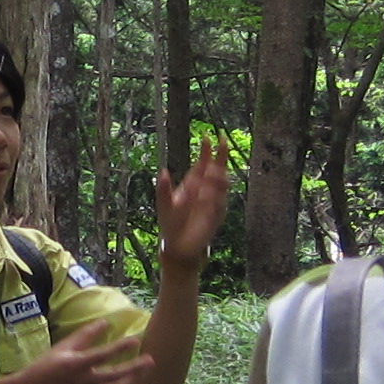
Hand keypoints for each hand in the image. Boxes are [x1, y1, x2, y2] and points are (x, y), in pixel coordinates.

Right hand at [25, 320, 150, 383]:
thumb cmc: (46, 366)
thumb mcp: (62, 347)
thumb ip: (84, 335)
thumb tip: (104, 322)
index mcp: (78, 365)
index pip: (104, 354)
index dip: (121, 346)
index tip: (135, 339)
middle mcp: (86, 381)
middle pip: (117, 375)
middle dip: (136, 368)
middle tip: (151, 360)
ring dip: (132, 381)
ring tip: (143, 373)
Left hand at [153, 138, 228, 267]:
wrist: (178, 246)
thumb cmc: (171, 223)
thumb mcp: (164, 204)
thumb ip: (163, 189)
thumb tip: (162, 171)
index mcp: (192, 184)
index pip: (202, 163)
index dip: (206, 151)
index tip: (207, 137)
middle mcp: (205, 190)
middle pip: (217, 170)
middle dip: (221, 157)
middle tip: (222, 143)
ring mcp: (213, 202)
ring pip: (221, 185)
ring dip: (218, 178)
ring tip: (211, 171)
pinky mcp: (216, 215)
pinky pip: (219, 204)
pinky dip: (215, 199)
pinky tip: (207, 196)